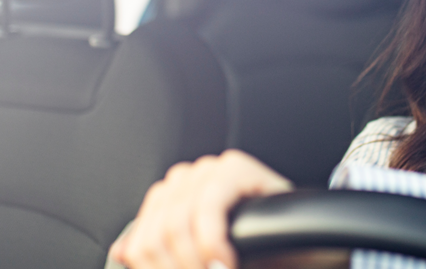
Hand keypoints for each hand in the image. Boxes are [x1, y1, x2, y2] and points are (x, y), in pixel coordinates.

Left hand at [109, 149, 292, 268]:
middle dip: (175, 268)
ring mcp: (210, 169)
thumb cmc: (254, 254)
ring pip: (175, 224)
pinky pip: (207, 208)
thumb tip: (122, 252)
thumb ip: (163, 253)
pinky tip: (225, 262)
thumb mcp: (199, 257)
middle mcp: (186, 179)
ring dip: (193, 262)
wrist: (303, 247)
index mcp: (171, 198)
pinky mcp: (235, 167)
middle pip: (154, 234)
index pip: (141, 237)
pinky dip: (212, 243)